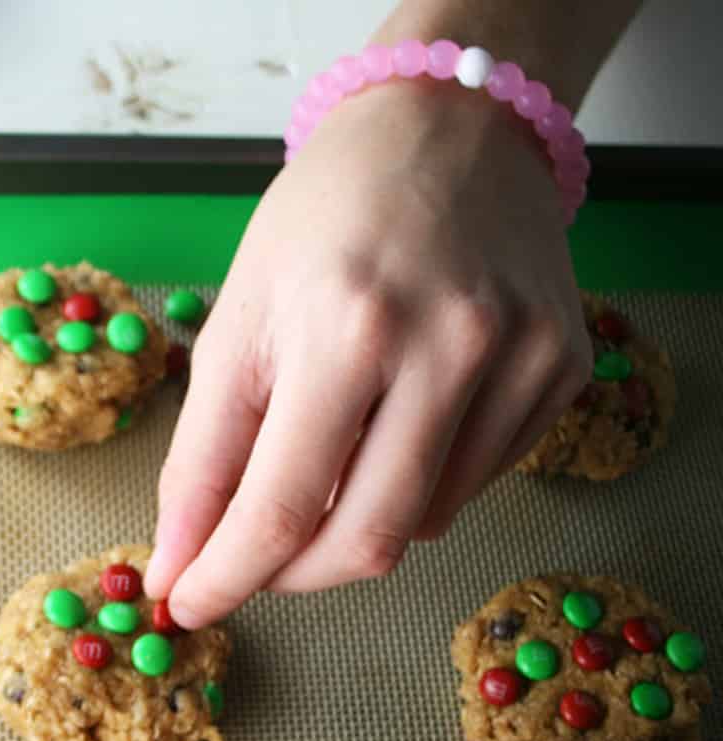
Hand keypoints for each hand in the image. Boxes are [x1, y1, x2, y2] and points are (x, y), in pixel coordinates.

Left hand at [146, 81, 591, 627]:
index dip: (228, 577)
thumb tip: (182, 564)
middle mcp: (450, 347)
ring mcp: (521, 360)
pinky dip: (411, 486)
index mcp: (347, 327)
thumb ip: (203, 457)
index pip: (282, 508)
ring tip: (327, 455)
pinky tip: (394, 425)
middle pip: (365, 542)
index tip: (190, 604)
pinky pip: (470, 485)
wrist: (445, 133)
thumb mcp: (237, 324)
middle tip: (249, 564)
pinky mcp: (561, 370)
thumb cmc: (323, 223)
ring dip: (350, 523)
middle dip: (290, 576)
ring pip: (419, 525)